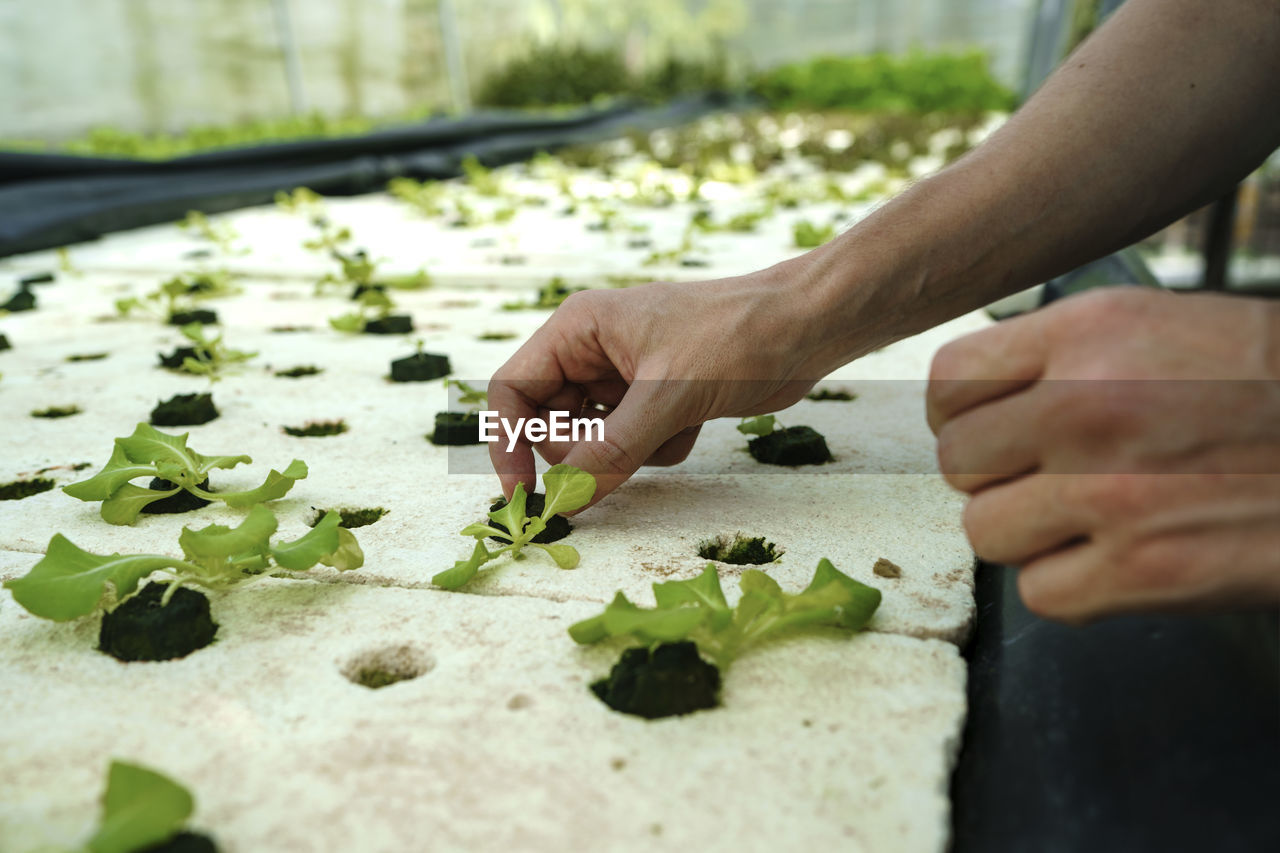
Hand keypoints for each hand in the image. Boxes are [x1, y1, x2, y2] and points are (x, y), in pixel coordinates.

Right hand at [487, 263, 837, 507]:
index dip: (508, 446)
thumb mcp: (668, 397)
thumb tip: (564, 499)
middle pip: (550, 425)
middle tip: (621, 458)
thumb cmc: (738, 336)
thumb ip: (611, 451)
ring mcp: (624, 378)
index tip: (524, 497)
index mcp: (578, 330)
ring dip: (626, 452)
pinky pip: (630, 446)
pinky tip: (694, 423)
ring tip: (670, 425)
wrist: (808, 326)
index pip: (512, 392)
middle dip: (583, 452)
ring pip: (592, 442)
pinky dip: (658, 449)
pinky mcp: (656, 400)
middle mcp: (592, 352)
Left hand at [927, 287, 1279, 621]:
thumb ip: (1059, 357)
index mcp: (1087, 333)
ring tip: (1089, 515)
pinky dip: (1071, 586)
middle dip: (996, 474)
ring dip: (1028, 533)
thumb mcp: (1158, 327)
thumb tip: (971, 403)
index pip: (949, 381)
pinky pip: (1038, 593)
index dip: (959, 414)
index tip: (984, 428)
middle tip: (1049, 475)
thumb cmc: (1265, 386)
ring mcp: (1109, 493)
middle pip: (957, 462)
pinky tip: (1118, 557)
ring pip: (986, 531)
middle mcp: (1085, 405)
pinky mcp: (1142, 571)